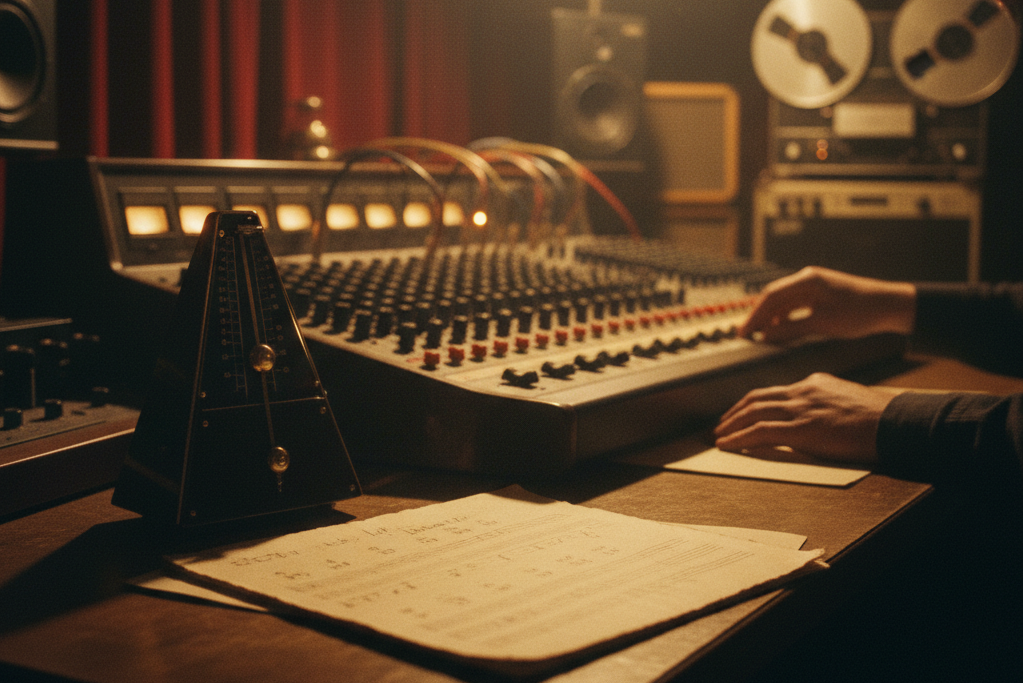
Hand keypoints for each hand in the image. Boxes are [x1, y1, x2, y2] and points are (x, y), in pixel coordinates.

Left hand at [714, 373, 897, 463]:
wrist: (896, 423)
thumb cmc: (880, 418)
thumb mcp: (848, 400)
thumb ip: (826, 403)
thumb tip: (816, 416)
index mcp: (815, 383)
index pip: (775, 390)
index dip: (753, 402)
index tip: (741, 411)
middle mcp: (804, 392)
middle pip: (757, 399)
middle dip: (735, 412)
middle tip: (721, 424)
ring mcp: (802, 409)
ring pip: (754, 413)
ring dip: (731, 425)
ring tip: (719, 436)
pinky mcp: (803, 429)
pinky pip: (761, 432)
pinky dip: (739, 438)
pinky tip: (727, 445)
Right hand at [740, 266, 915, 343]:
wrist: (890, 306)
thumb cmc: (860, 313)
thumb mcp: (822, 324)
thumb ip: (791, 329)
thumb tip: (765, 335)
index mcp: (807, 280)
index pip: (771, 296)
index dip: (754, 316)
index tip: (743, 332)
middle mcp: (807, 279)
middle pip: (774, 297)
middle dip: (759, 316)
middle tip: (746, 336)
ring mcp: (813, 286)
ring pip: (783, 302)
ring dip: (771, 318)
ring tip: (761, 336)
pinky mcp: (820, 295)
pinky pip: (795, 306)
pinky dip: (785, 318)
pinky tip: (781, 331)